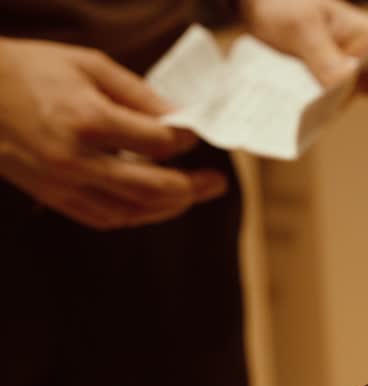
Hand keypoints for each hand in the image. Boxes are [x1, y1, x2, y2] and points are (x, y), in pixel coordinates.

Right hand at [0, 38, 227, 229]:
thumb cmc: (30, 70)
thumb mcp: (89, 65)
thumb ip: (139, 94)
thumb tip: (180, 116)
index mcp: (87, 120)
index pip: (158, 144)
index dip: (184, 139)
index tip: (194, 133)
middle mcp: (77, 159)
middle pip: (153, 188)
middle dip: (192, 187)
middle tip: (217, 182)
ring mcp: (63, 184)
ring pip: (132, 211)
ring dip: (170, 208)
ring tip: (194, 196)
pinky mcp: (52, 197)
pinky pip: (104, 218)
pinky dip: (136, 215)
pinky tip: (155, 206)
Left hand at [241, 0, 367, 94]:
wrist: (257, 5)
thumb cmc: (284, 4)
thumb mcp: (303, 29)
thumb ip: (326, 59)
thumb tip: (347, 89)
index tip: (356, 83)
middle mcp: (366, 55)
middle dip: (358, 95)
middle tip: (325, 88)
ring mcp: (348, 69)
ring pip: (356, 97)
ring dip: (337, 101)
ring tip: (309, 90)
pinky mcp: (328, 79)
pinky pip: (334, 99)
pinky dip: (323, 103)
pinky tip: (303, 96)